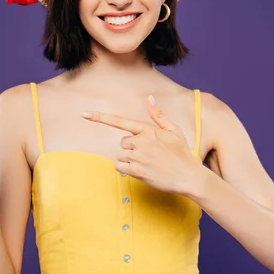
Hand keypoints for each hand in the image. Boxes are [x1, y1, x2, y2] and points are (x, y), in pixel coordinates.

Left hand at [82, 95, 206, 195]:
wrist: (189, 176)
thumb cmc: (182, 153)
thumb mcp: (174, 130)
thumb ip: (158, 115)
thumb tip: (149, 98)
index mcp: (148, 129)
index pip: (120, 121)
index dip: (100, 117)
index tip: (84, 114)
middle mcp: (141, 141)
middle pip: (123, 143)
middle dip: (132, 149)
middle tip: (149, 155)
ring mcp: (139, 156)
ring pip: (121, 155)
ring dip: (130, 160)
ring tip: (148, 163)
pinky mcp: (137, 170)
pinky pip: (119, 166)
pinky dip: (126, 169)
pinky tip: (142, 170)